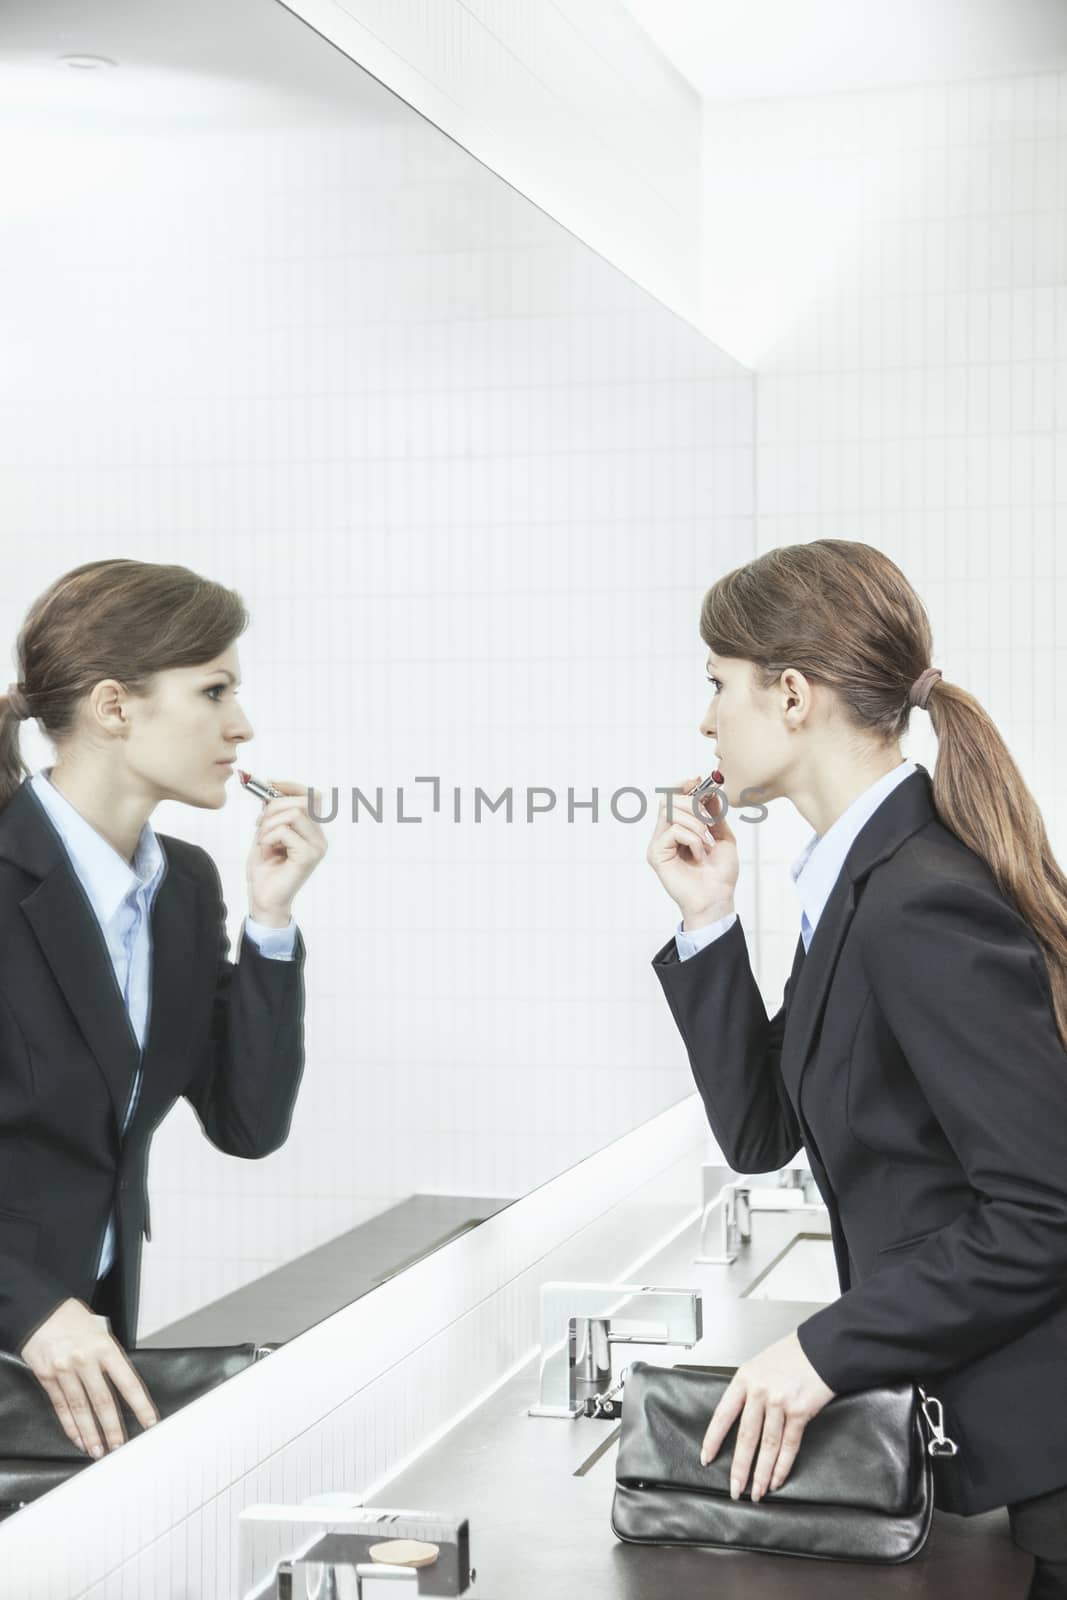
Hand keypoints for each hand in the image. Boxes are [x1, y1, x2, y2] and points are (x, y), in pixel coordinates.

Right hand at [20, 1298, 158, 1457]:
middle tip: (120, 1446)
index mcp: (104, 1347)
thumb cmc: (73, 1318)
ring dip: (91, 1433)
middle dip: (113, 1428)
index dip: (140, 1405)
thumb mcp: (100, 1330)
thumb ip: (110, 1356)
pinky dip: (70, 1425)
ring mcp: (64, 1370)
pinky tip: (78, 1438)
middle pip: (103, 1401)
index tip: (149, 1422)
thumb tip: (123, 1383)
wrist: (41, 1309)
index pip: (128, 1382)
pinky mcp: (47, 1377)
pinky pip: (61, 1406)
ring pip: (81, 1408)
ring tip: (98, 1450)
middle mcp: (85, 1360)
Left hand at [246, 779, 328, 923]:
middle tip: (258, 822)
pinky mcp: (308, 856)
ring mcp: (317, 847)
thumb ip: (272, 813)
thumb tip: (270, 789)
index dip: (290, 786)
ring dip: (269, 824)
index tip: (269, 783)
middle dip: (275, 805)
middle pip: (303, 800)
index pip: (312, 796)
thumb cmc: (265, 870)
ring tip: (262, 840)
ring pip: (294, 813)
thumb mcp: (266, 833)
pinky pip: (285, 831)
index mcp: (312, 830)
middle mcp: (319, 837)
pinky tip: (265, 850)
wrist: (263, 899)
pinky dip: (268, 837)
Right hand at [646, 774, 738, 924]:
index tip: (699, 780)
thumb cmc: (720, 873)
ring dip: (696, 824)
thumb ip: (715, 814)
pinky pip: (673, 831)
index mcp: (679, 828)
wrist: (717, 898)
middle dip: (694, 804)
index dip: (683, 786)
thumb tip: (711, 790)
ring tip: (707, 843)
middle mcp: (665, 833)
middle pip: (669, 800)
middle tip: (710, 821)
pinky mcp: (656, 854)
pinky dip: (691, 839)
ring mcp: (659, 843)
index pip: (673, 798)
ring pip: (670, 812)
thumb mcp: (723, 836)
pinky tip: (699, 854)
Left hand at [700, 1331, 835, 1500]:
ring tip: (756, 1492)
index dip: (713, 1439)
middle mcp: (759, 1391)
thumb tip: (739, 1417)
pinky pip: (789, 1445)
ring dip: (761, 1473)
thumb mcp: (760, 1365)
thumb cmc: (791, 1355)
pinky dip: (783, 1466)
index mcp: (744, 1378)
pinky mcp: (800, 1412)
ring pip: (768, 1446)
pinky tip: (777, 1480)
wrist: (822, 1347)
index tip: (706, 1458)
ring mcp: (780, 1402)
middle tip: (735, 1489)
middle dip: (739, 1467)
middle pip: (745, 1437)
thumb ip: (748, 1389)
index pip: (723, 1414)